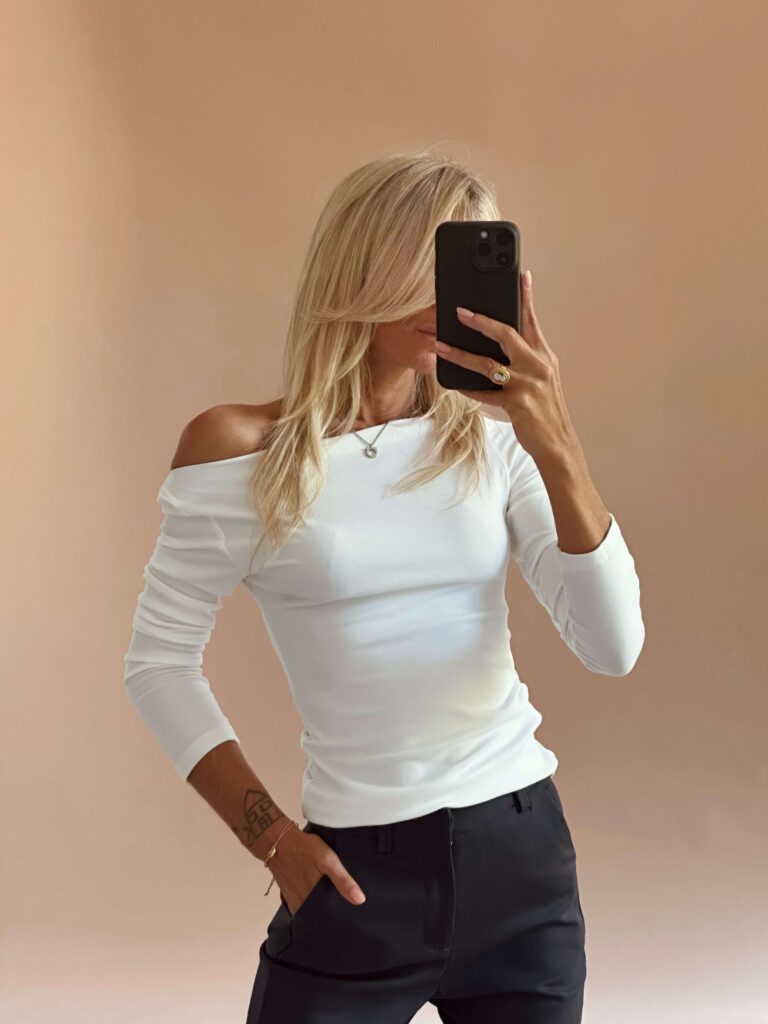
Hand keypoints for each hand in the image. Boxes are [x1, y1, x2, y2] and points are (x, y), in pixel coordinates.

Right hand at [269, 827, 365, 914]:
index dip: (340, 919)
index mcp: (314, 899)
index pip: (330, 918)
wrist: (279, 842)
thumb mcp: (328, 860)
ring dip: (319, 910)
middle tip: (343, 911)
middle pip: (320, 916)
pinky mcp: (289, 896)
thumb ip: (343, 880)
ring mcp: (295, 901)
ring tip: (331, 904)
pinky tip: (315, 895)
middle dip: (331, 916)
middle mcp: (303, 904)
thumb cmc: (304, 849)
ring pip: (311, 912)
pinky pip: (302, 906)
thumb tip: (359, 899)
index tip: (351, 920)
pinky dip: (309, 904)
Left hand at [436, 270, 578, 464]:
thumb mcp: (542, 379)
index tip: (521, 275)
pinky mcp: (516, 403)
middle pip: (506, 334)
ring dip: (460, 353)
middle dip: (481, 320)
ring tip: (441, 346)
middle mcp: (537, 365)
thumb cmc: (545, 410)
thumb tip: (502, 344)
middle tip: (459, 311)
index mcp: (544, 356)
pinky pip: (483, 392)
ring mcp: (526, 384)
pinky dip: (467, 387)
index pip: (532, 321)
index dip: (526, 297)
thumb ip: (526, 360)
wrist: (557, 443)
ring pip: (487, 363)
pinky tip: (453, 382)